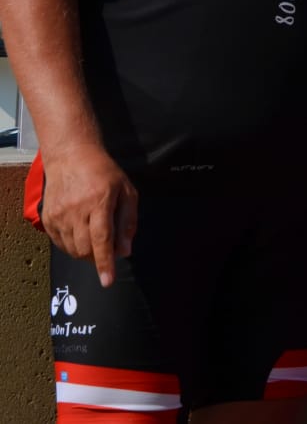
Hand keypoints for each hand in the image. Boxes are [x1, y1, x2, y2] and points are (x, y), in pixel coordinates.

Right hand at [40, 143, 137, 287]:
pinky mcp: (47, 217)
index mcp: (99, 202)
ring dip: (86, 252)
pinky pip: (60, 243)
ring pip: (72, 249)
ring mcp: (59, 215)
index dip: (105, 262)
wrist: (71, 157)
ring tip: (95, 237)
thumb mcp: (127, 191)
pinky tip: (81, 234)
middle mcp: (76, 210)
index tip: (108, 281)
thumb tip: (125, 250)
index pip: (102, 239)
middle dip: (98, 257)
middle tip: (108, 248)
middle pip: (86, 249)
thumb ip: (127, 221)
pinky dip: (72, 246)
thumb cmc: (104, 173)